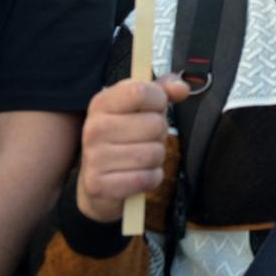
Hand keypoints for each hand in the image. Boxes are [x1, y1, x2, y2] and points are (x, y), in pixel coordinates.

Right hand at [74, 75, 189, 222]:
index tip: (155, 108)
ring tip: (142, 157)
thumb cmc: (123, 136)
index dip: (158, 100)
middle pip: (154, 125)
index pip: (140, 91)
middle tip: (146, 139)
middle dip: (160, 134)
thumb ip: (163, 90)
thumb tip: (182, 89)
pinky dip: (151, 178)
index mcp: (102, 103)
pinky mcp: (99, 185)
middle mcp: (94, 128)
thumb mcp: (139, 106)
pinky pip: (146, 178)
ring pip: (154, 153)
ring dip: (156, 158)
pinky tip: (139, 174)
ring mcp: (94, 158)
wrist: (97, 178)